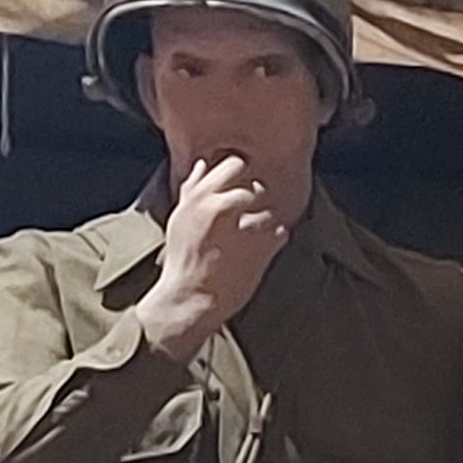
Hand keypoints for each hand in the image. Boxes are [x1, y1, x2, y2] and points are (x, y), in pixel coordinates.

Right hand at [137, 155, 288, 362]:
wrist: (189, 299)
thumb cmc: (183, 260)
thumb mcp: (180, 219)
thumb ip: (192, 189)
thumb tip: (203, 165)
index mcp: (199, 196)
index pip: (231, 163)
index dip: (241, 171)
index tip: (241, 181)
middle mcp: (221, 207)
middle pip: (255, 185)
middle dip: (258, 196)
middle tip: (252, 210)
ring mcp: (243, 227)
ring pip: (270, 210)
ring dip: (266, 222)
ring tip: (254, 236)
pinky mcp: (262, 249)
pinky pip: (282, 232)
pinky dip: (276, 239)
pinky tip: (263, 249)